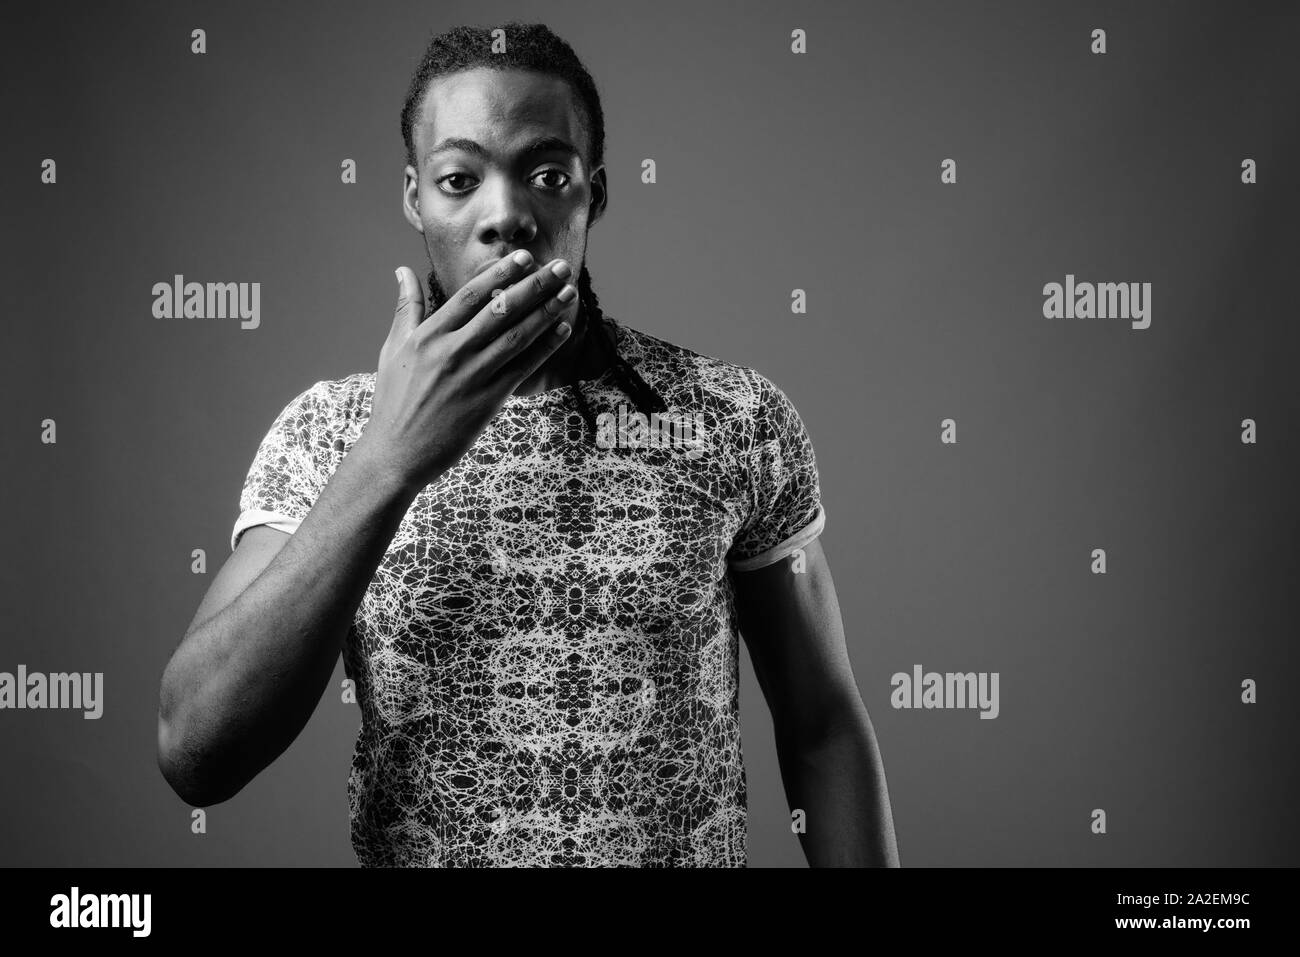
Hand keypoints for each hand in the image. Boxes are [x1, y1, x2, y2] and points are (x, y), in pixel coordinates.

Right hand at [360, 252, 579, 489]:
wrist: (396, 453)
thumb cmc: (394, 400)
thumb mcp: (393, 348)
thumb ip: (406, 307)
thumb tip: (403, 270)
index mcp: (429, 335)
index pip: (471, 295)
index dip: (500, 273)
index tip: (524, 258)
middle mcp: (453, 351)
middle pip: (501, 309)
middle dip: (535, 285)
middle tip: (561, 267)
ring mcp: (472, 376)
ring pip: (517, 336)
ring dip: (547, 312)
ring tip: (569, 292)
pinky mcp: (488, 401)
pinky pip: (523, 368)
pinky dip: (545, 347)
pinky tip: (562, 330)